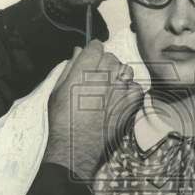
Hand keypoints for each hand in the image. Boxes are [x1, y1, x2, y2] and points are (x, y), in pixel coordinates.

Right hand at [45, 41, 143, 181]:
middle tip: (97, 77)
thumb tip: (78, 51)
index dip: (93, 51)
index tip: (91, 58)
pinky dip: (130, 91)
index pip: (96, 46)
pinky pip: (136, 88)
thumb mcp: (57, 91)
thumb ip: (69, 67)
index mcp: (83, 70)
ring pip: (125, 70)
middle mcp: (104, 77)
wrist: (75, 147)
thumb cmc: (62, 121)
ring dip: (118, 75)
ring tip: (109, 88)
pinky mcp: (129, 105)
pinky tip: (119, 98)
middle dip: (105, 64)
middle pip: (111, 57)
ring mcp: (119, 90)